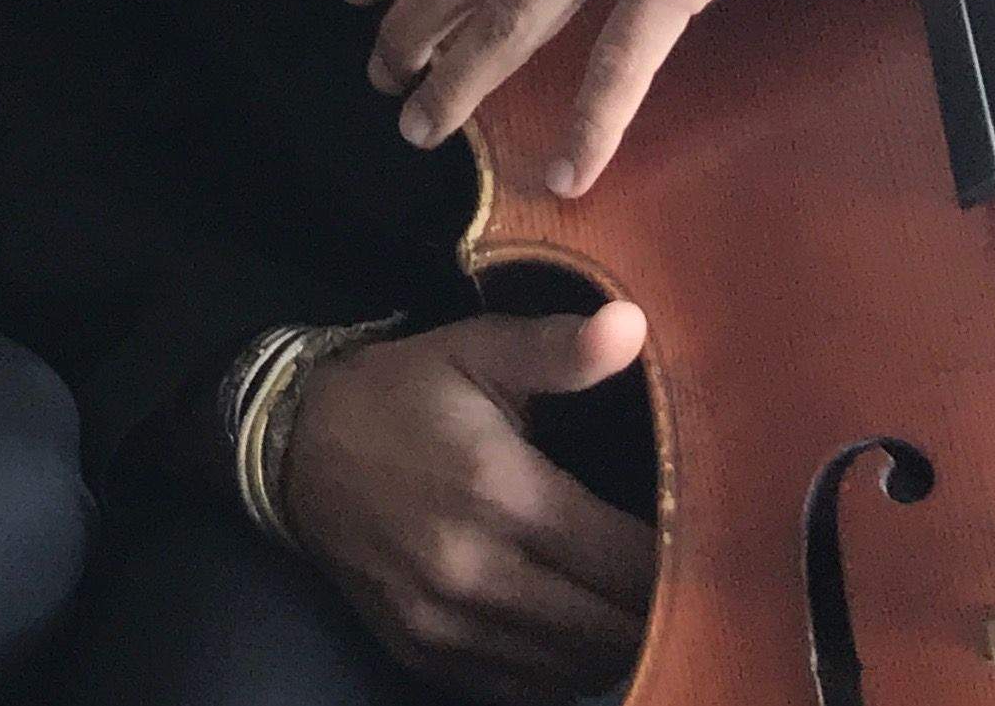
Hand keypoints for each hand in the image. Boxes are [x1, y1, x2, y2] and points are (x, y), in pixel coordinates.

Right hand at [280, 307, 654, 704]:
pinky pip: (525, 689)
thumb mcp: (474, 352)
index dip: (685, 561)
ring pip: (577, 670)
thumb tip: (634, 324)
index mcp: (504, 494)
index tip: (703, 541)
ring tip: (637, 607)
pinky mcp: (425, 653)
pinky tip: (577, 632)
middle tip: (686, 581)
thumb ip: (559, 350)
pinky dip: (563, 669)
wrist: (291, 448)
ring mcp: (447, 623)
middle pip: (616, 630)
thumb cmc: (398, 395)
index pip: (633, 564)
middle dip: (661, 609)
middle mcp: (477, 573)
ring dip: (617, 645)